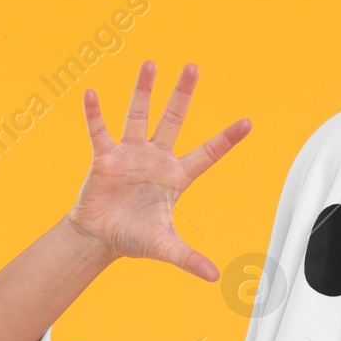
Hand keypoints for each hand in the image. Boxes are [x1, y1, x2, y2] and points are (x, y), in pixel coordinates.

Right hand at [64, 61, 250, 279]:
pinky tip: (92, 94)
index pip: (208, 154)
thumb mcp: (166, 248)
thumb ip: (189, 259)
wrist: (101, 238)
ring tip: (150, 63)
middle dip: (183, 95)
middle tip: (193, 67)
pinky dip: (95, 114)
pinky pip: (99, 130)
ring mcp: (130, 154)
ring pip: (139, 115)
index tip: (248, 123)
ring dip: (143, 90)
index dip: (227, 139)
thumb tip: (214, 277)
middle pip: (174, 120)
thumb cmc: (135, 238)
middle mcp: (156, 159)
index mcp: (177, 178)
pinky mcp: (104, 157)